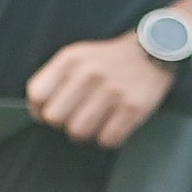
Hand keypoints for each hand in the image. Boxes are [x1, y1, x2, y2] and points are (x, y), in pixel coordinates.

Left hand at [26, 31, 168, 144]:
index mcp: (71, 59)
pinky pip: (107, 140)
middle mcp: (89, 73)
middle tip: (76, 117)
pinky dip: (108, 138)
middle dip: (62, 123)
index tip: (52, 110)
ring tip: (94, 123)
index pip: (36, 95)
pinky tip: (112, 125)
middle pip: (54, 118)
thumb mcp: (77, 57)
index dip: (40, 109)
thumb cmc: (108, 61)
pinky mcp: (133, 108)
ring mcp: (112, 91)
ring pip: (78, 132)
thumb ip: (53, 79)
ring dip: (84, 133)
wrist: (154, 52)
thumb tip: (37, 114)